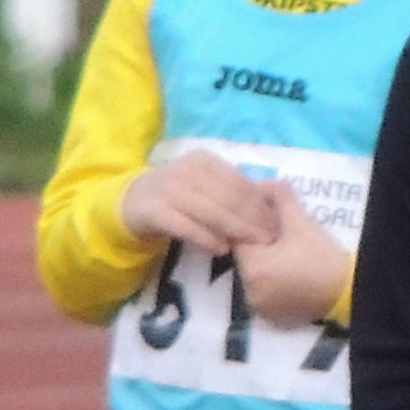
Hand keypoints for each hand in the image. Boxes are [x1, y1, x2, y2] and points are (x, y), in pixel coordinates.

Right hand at [118, 148, 282, 258]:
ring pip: (210, 211)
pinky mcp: (155, 211)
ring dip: (235, 229)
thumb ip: (229, 190)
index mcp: (203, 160)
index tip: (276, 223)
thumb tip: (269, 207)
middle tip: (269, 239)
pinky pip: (187, 227)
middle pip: (228, 197)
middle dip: (253, 219)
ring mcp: (169, 190)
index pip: (239, 182)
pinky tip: (222, 249)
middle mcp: (186, 171)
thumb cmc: (178, 194)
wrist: (134, 201)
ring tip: (252, 245)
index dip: (260, 204)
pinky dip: (207, 238)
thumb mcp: (202, 183)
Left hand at [226, 181, 351, 326]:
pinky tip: (292, 278)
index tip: (274, 225)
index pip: (240, 239)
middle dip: (261, 248)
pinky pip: (265, 297)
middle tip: (285, 241)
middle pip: (247, 260)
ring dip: (266, 268)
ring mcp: (261, 308)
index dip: (255, 228)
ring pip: (256, 278)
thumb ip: (280, 198)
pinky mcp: (274, 319)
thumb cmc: (323, 256)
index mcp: (253, 267)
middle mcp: (250, 291)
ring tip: (290, 260)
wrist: (348, 292)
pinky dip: (273, 287)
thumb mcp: (301, 222)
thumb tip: (264, 184)